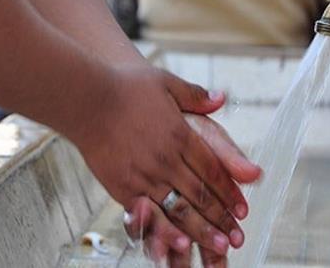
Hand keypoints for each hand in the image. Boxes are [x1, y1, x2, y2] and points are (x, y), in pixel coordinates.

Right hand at [75, 65, 252, 255]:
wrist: (86, 99)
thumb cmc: (125, 87)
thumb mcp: (166, 83)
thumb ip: (195, 96)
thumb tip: (221, 98)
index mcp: (181, 134)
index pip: (213, 169)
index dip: (230, 191)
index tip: (242, 207)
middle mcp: (167, 158)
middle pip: (201, 194)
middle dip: (222, 217)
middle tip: (237, 237)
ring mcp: (145, 175)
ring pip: (180, 209)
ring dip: (202, 230)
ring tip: (219, 246)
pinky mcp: (123, 187)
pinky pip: (150, 214)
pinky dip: (168, 231)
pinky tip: (180, 242)